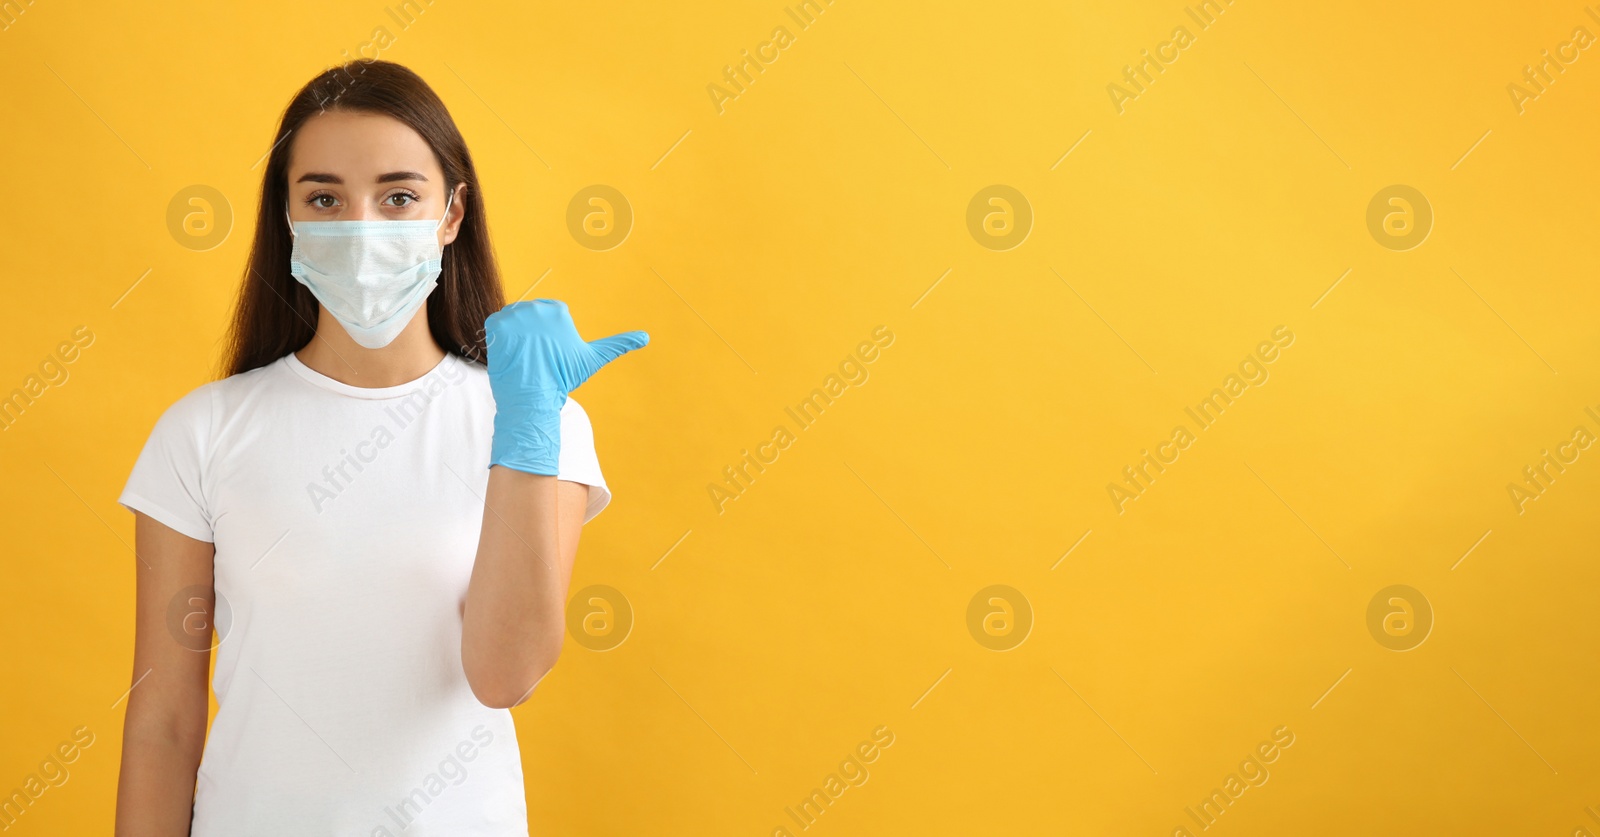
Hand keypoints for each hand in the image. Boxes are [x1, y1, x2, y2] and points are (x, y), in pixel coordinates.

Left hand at [485, 299, 647, 474]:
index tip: (549, 355)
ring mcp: (514, 315)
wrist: (533, 396)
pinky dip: (499, 338)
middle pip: (530, 318)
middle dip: (531, 336)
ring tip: (522, 357)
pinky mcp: (495, 325)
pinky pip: (494, 326)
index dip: (548, 339)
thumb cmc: (563, 377)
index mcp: (559, 311)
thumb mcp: (593, 359)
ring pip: (512, 322)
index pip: (549, 317)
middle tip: (534, 360)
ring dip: (515, 337)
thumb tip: (646, 337)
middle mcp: (536, 307)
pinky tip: (508, 353)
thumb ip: (618, 344)